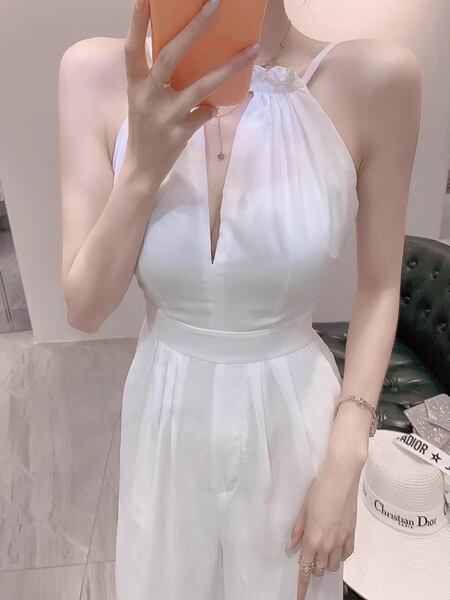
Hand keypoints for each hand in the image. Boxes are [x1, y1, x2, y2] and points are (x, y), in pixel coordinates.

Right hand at [123, 0, 259, 186]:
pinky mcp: (179, 132)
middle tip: (214, 4)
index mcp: (135, 84)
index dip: (138, 20)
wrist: (141, 168)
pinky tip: (217, 106)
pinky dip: (212, 108)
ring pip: (200, 86)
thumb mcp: (141, 99)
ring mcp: (164, 115)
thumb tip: (182, 50)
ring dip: (228, 67)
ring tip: (252, 50)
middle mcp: (147, 96)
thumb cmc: (144, 128)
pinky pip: (205, 113)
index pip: (133, 47)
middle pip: (170, 56)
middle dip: (193, 28)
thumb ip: (156, 76)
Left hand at [285, 450, 361, 599]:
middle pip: (319, 569)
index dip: (301, 585)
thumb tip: (291, 545)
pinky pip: (346, 554)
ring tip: (320, 552)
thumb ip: (297, 530)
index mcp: (313, 538)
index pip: (305, 568)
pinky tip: (335, 547)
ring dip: (325, 563)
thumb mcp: (302, 508)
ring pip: (333, 565)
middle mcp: (328, 544)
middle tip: (307, 559)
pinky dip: (340, 556)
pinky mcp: (352, 534)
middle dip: (311, 568)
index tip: (300, 595)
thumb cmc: (320, 488)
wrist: (341, 477)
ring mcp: (341, 540)